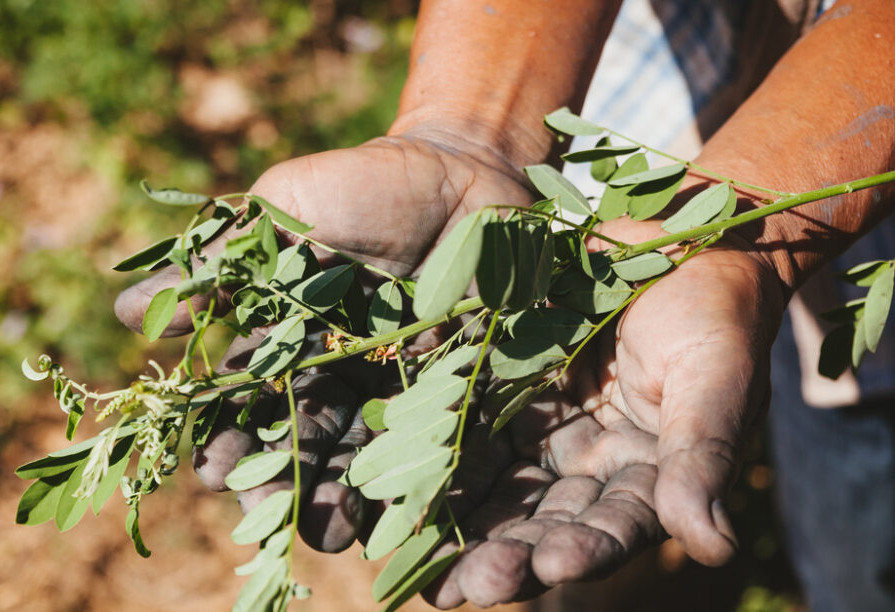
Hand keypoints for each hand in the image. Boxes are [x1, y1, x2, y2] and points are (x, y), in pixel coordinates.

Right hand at [113, 124, 533, 552]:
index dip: (225, 435)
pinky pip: (433, 447)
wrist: (469, 171)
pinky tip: (401, 516)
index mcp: (288, 336)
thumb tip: (123, 311)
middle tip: (265, 520)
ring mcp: (396, 387)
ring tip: (330, 535)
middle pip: (299, 440)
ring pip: (360, 455)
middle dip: (278, 484)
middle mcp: (336, 371)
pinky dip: (416, 483)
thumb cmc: (366, 183)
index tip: (210, 468)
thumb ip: (219, 263)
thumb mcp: (284, 209)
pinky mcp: (457, 392)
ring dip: (339, 500)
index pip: (246, 398)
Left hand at [419, 219, 786, 607]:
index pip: (616, 529)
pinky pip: (468, 440)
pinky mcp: (503, 399)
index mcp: (648, 474)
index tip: (552, 568)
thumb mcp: (712, 378)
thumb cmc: (710, 312)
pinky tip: (402, 507)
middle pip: (547, 526)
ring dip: (466, 537)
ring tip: (431, 579)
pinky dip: (440, 474)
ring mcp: (544, 435)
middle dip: (510, 560)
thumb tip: (714, 549)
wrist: (676, 241)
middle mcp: (591, 467)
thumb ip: (700, 457)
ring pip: (501, 497)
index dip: (584, 551)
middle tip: (469, 590)